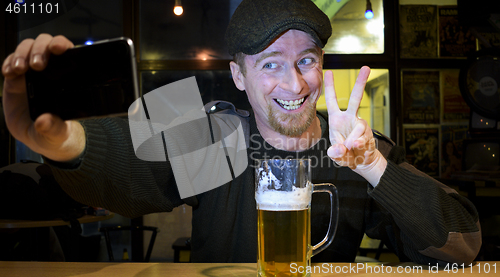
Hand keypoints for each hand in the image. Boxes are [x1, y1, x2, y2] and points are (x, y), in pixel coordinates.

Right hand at [2, 34, 85, 161]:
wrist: (40, 137)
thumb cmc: (55, 132)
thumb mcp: (57, 134)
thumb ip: (53, 128)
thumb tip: (44, 121)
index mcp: (67, 79)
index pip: (67, 52)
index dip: (62, 44)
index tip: (58, 49)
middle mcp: (50, 71)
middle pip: (45, 43)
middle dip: (39, 49)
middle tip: (36, 65)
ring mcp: (32, 73)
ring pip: (27, 48)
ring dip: (21, 53)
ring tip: (19, 70)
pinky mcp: (16, 78)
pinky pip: (10, 60)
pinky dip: (8, 62)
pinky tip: (9, 73)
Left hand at [324, 66, 386, 185]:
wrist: (361, 162)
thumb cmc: (345, 154)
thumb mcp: (335, 154)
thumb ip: (335, 152)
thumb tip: (342, 148)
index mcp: (336, 119)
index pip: (332, 100)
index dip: (330, 86)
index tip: (328, 72)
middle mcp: (349, 118)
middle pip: (356, 98)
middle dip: (361, 83)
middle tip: (366, 67)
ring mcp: (360, 125)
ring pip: (360, 126)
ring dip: (354, 138)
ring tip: (351, 147)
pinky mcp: (369, 134)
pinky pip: (364, 137)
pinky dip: (360, 144)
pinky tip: (356, 147)